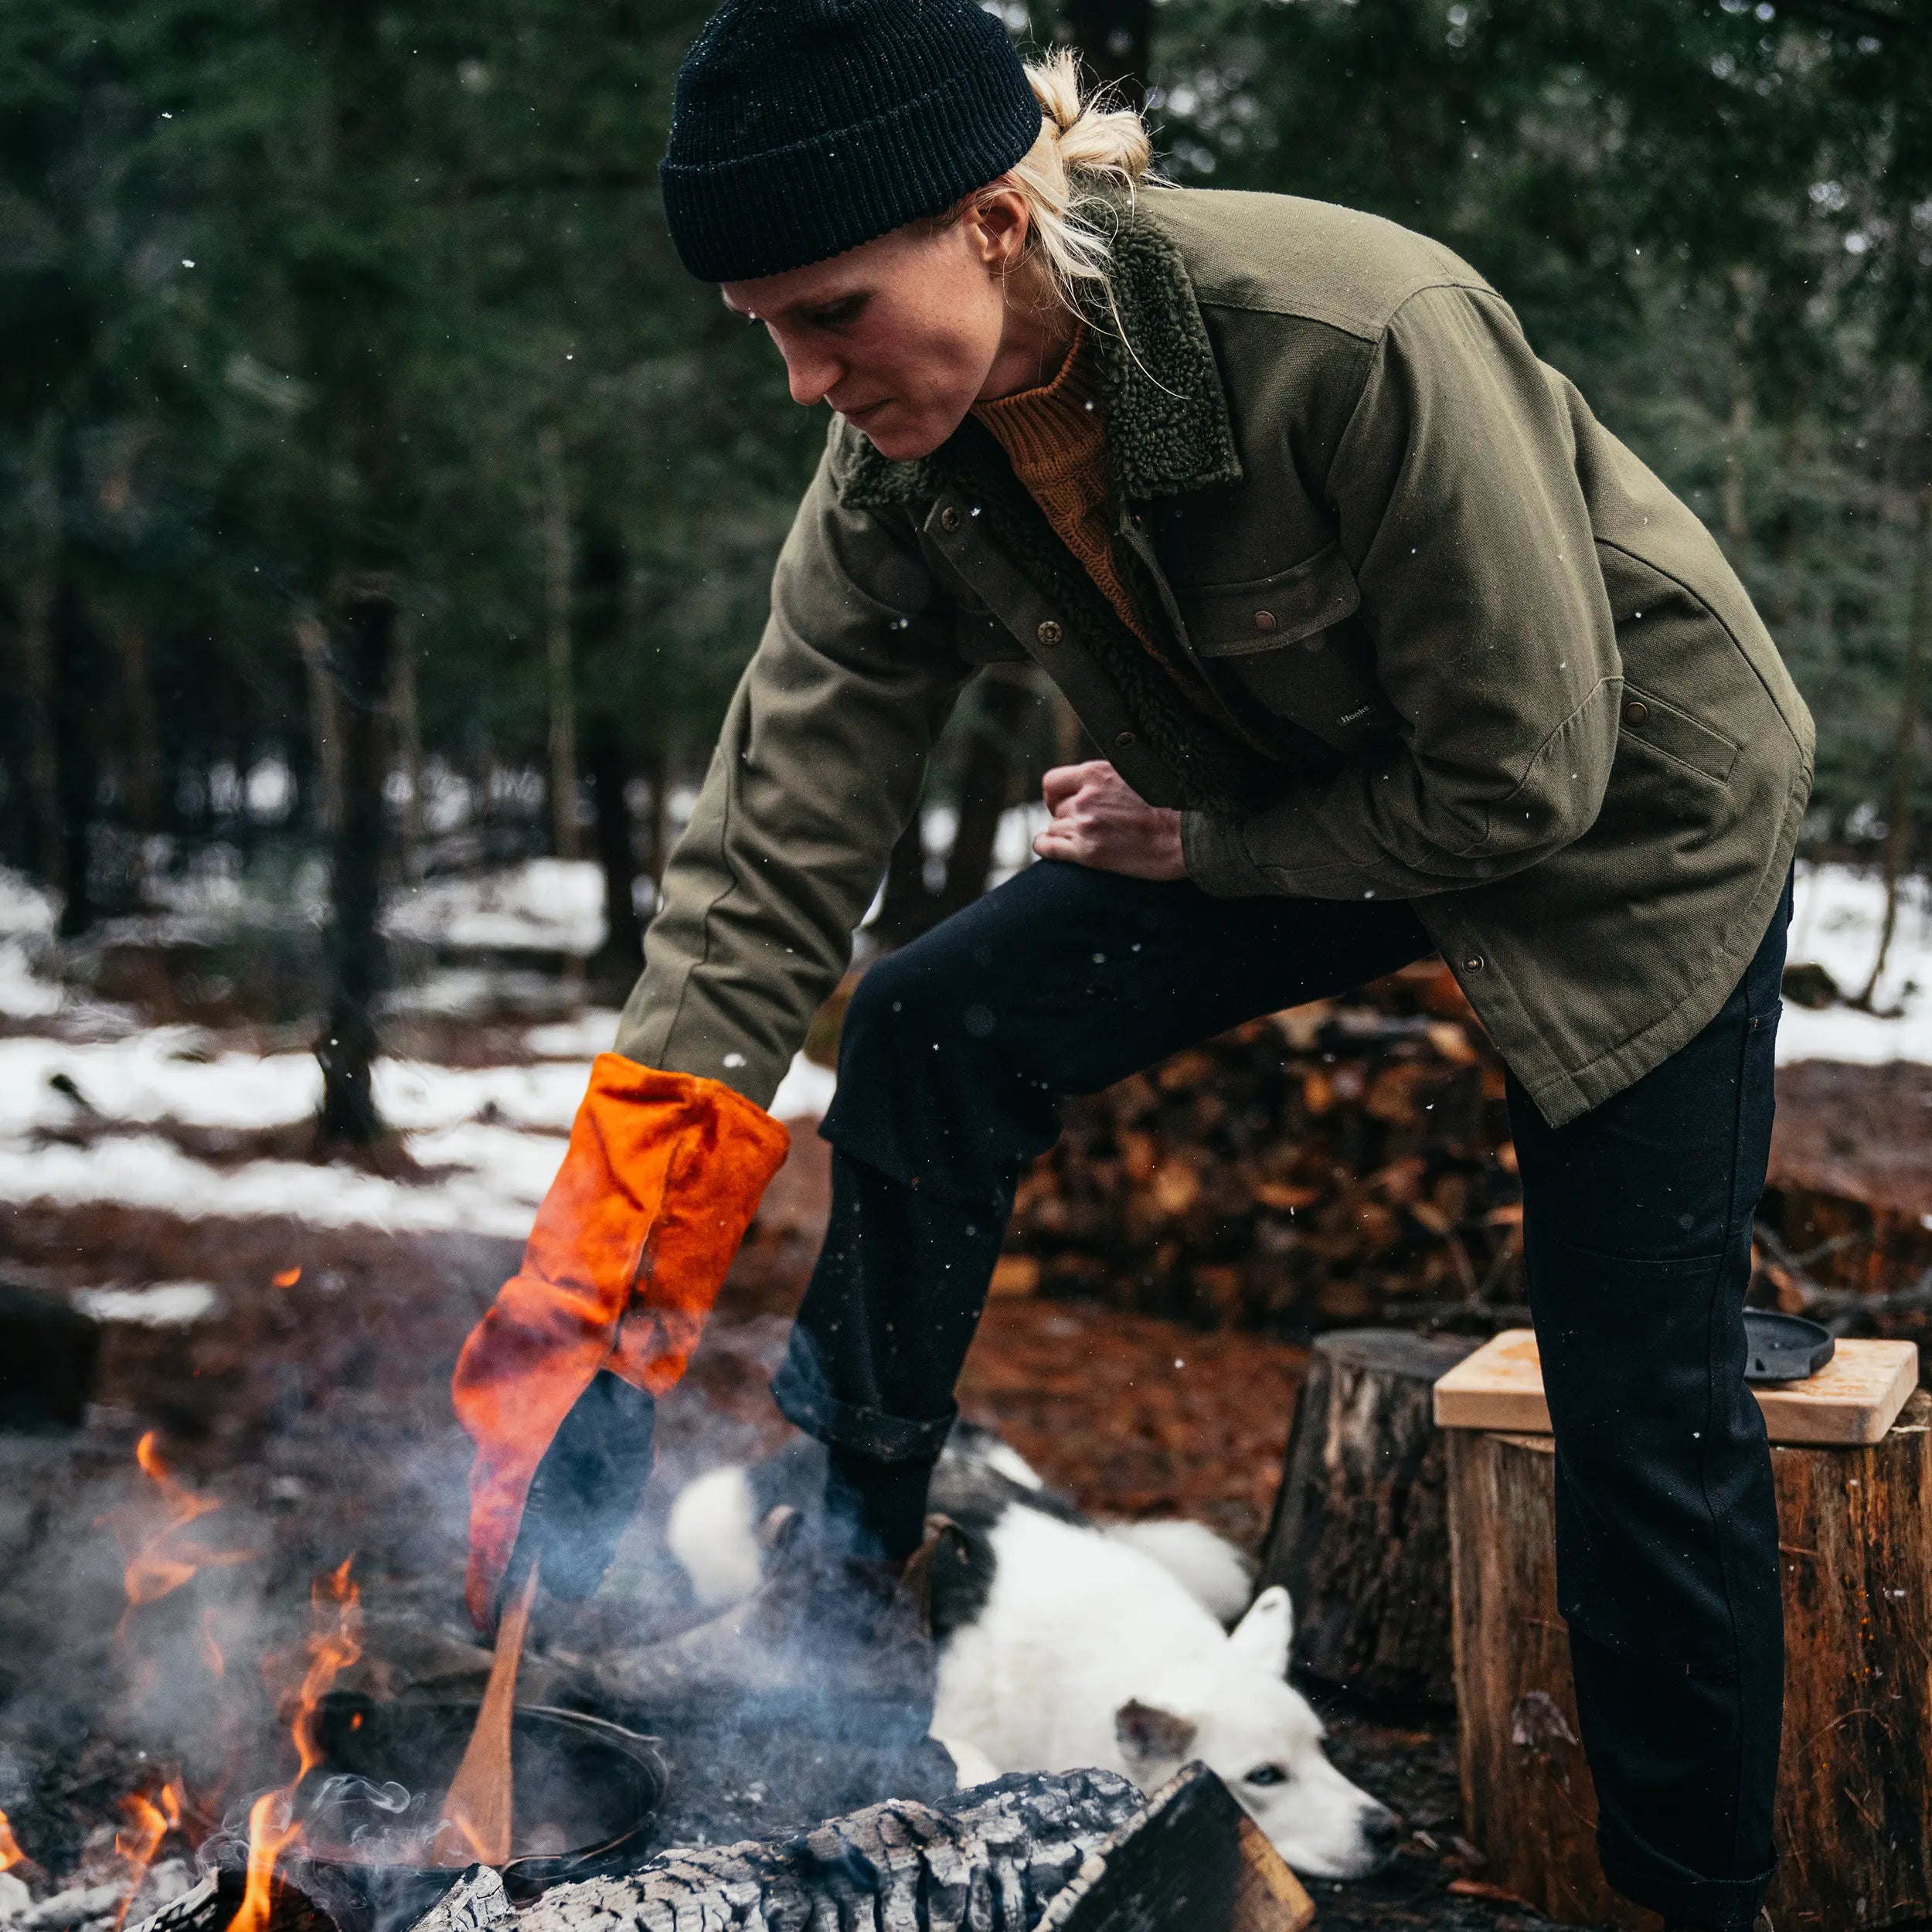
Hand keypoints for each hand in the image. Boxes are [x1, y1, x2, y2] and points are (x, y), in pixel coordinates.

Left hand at [1031, 760, 1186, 879]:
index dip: (1055, 795)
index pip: (1053, 782)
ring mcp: (1085, 825)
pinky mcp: (1088, 852)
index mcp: (1097, 773)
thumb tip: (1097, 781)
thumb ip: (1110, 778)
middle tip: (1087, 826)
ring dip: (1064, 834)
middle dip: (1067, 816)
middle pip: (1057, 808)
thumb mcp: (1138, 774)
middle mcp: (1086, 797)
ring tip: (1083, 840)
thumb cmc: (1173, 806)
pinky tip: (1053, 849)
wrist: (1188, 836)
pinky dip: (1046, 847)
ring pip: (1054, 828)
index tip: (1063, 802)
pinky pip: (1047, 848)